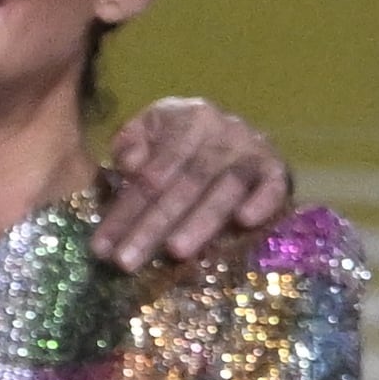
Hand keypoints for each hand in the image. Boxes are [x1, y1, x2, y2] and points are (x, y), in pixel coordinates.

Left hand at [95, 96, 291, 268]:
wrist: (228, 128)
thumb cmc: (176, 139)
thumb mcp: (147, 132)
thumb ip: (130, 145)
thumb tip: (129, 165)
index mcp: (187, 118)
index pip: (152, 172)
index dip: (124, 210)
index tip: (101, 247)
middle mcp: (223, 131)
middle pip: (184, 184)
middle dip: (152, 225)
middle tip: (127, 260)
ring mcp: (252, 149)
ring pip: (223, 189)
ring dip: (199, 222)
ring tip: (175, 252)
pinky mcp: (276, 169)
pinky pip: (273, 186)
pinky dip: (262, 202)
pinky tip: (244, 222)